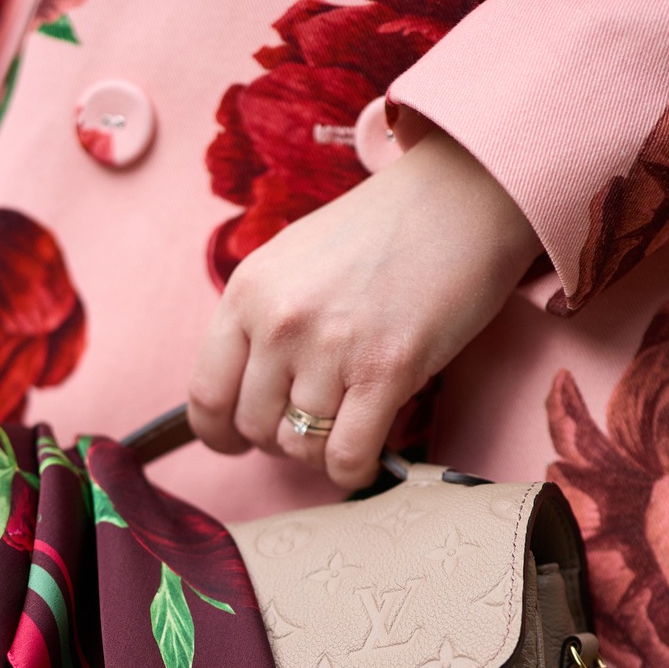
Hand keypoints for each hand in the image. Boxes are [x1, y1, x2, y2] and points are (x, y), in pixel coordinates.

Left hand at [188, 128, 542, 491]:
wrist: (461, 198)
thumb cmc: (381, 231)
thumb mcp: (292, 260)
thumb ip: (261, 320)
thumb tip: (248, 391)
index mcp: (248, 291)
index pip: (207, 395)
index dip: (220, 433)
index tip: (237, 442)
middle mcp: (280, 321)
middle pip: (256, 428)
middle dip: (281, 439)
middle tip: (314, 422)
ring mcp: (330, 348)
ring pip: (301, 447)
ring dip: (323, 451)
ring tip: (348, 424)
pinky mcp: (385, 371)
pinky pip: (347, 457)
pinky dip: (354, 469)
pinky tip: (369, 454)